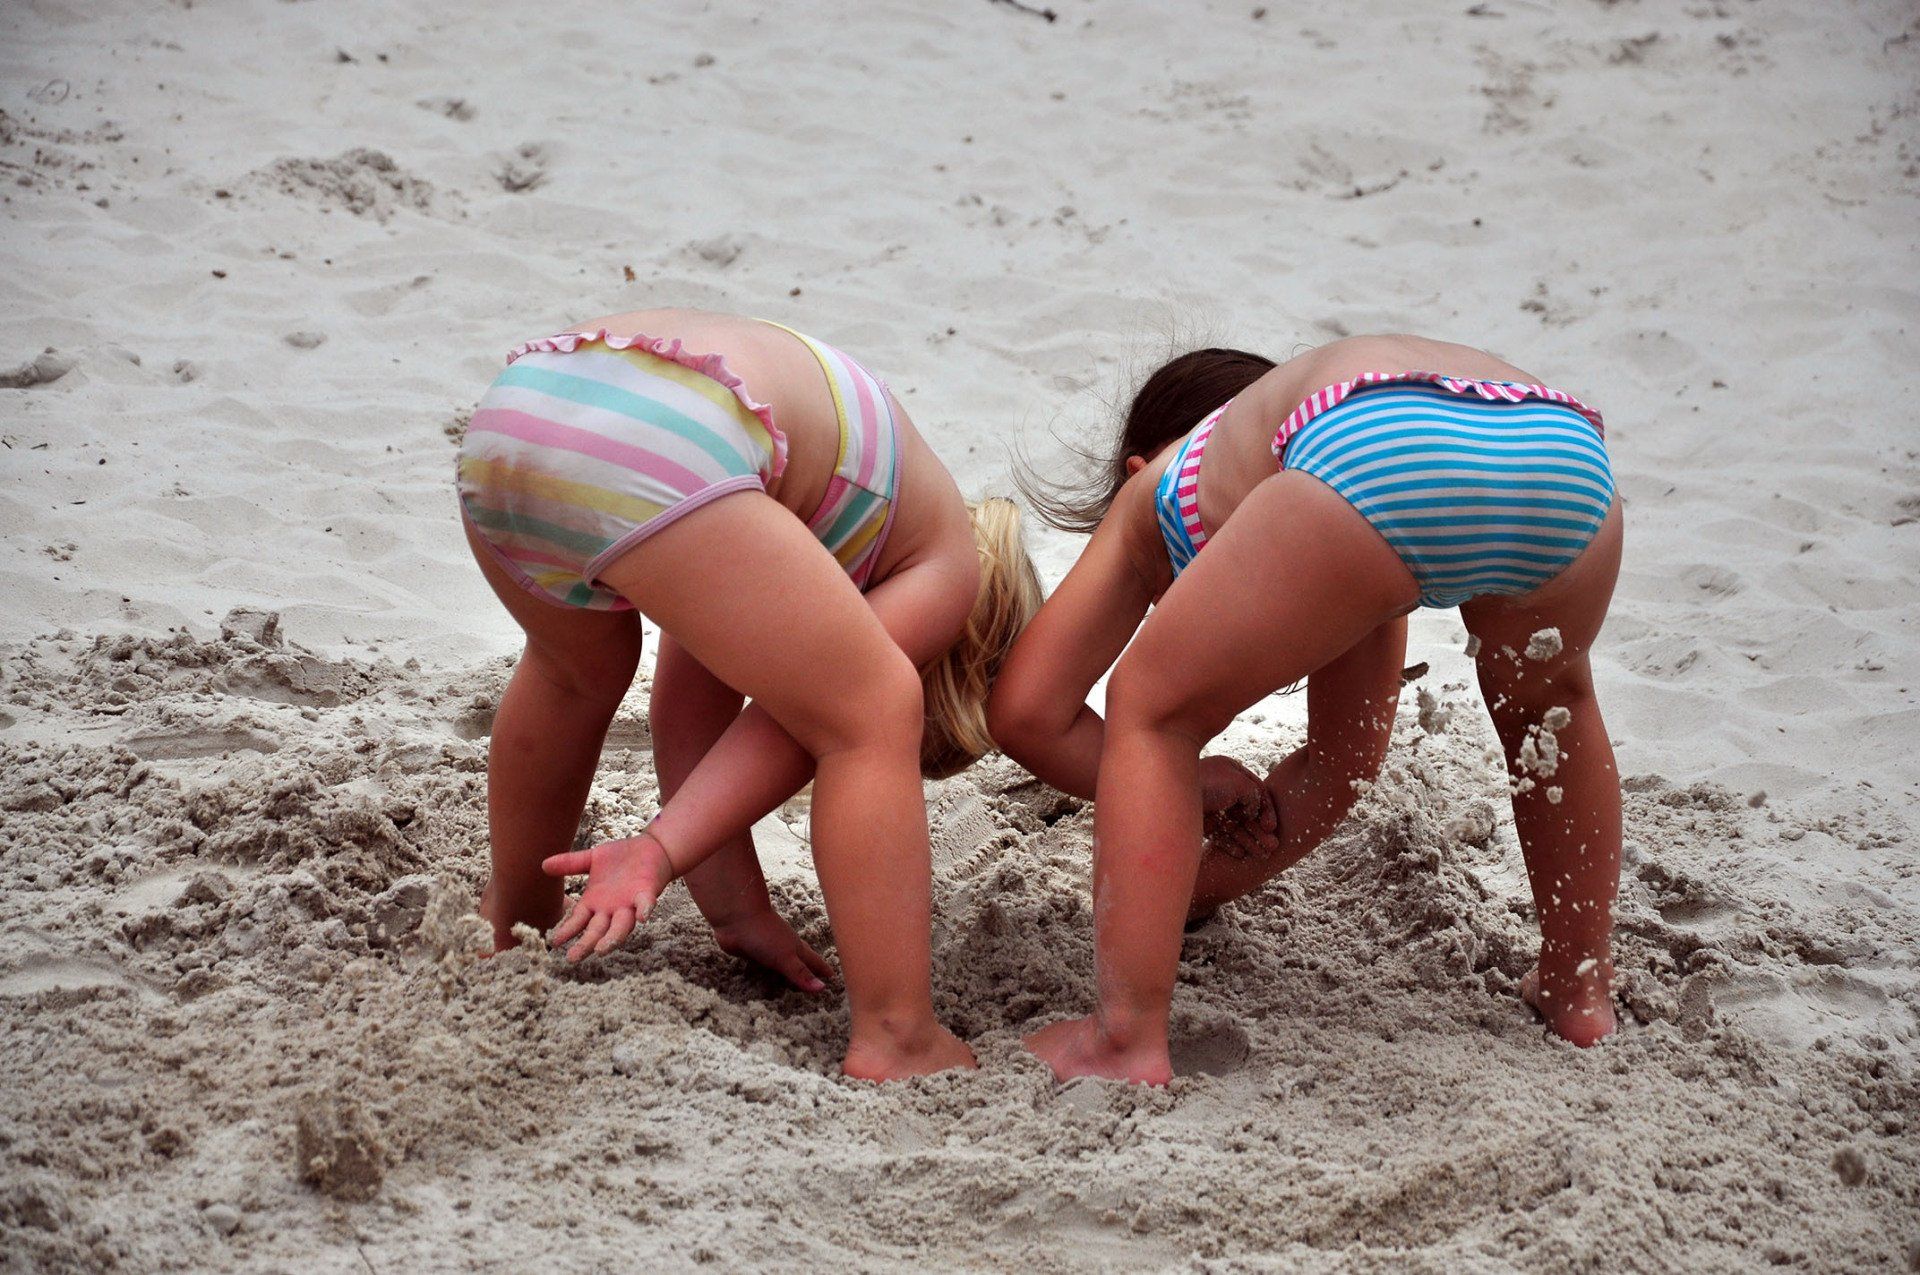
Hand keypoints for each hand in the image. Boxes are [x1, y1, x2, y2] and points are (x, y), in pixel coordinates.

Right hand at [541, 832, 675, 962]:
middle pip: (597, 931)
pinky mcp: (646, 893)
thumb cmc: (621, 857)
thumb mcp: (592, 859)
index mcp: (594, 902)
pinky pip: (645, 905)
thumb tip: (543, 864)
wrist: (651, 847)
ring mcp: (629, 904)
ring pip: (620, 927)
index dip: (567, 930)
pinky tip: (643, 917)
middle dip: (585, 944)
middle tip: (573, 958)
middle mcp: (611, 909)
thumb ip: (570, 864)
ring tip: (602, 950)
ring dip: (612, 938)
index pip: (578, 921)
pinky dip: (645, 910)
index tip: (554, 942)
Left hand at [711, 906, 835, 992]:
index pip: (813, 961)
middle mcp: (783, 949)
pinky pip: (764, 967)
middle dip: (809, 970)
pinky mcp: (752, 953)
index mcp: (795, 949)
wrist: (736, 918)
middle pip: (800, 961)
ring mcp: (768, 950)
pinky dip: (769, 973)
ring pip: (782, 964)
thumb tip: (823, 988)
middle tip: (818, 982)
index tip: (833, 978)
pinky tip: (767, 977)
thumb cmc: (764, 935)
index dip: (823, 969)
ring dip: (788, 972)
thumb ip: (801, 974)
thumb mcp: (785, 957)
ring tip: (795, 983)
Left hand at [1198, 755, 1277, 860]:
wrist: (1171, 797)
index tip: (1272, 827)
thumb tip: (1253, 810)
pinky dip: (1230, 844)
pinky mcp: (1199, 821)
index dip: (1266, 810)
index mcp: (1230, 770)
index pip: (1256, 790)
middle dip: (1260, 829)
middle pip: (1246, 811)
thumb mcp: (1240, 784)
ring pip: (1234, 825)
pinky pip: (1218, 834)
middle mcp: (1221, 787)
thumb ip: (1254, 796)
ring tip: (1262, 855)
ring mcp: (1210, 804)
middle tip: (1273, 846)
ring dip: (1249, 840)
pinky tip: (1241, 855)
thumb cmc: (1208, 785)